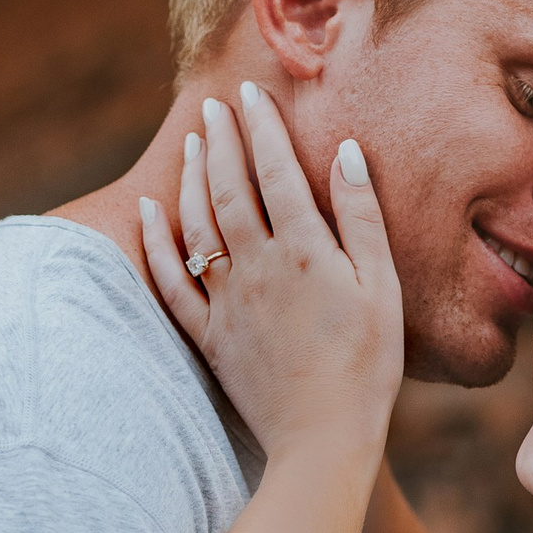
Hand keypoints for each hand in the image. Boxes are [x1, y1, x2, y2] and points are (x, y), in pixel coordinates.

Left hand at [140, 86, 404, 462]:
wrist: (324, 438)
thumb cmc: (368, 365)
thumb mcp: (382, 287)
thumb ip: (362, 217)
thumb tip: (346, 153)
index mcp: (305, 252)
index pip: (276, 172)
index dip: (262, 128)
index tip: (251, 93)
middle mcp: (258, 268)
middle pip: (228, 190)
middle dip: (220, 141)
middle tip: (213, 105)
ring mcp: (227, 302)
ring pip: (197, 225)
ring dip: (190, 178)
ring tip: (190, 143)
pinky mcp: (209, 336)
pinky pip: (172, 281)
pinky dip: (157, 241)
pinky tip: (150, 211)